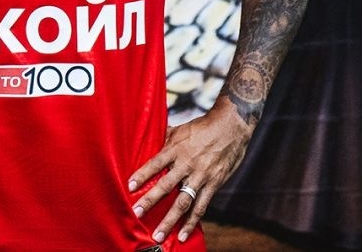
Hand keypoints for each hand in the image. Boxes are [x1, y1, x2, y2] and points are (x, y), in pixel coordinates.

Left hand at [128, 96, 252, 242]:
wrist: (231, 127)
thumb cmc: (202, 127)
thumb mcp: (180, 129)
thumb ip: (165, 138)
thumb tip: (149, 139)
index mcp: (176, 148)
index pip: (156, 163)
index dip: (142, 174)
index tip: (130, 186)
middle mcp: (187, 164)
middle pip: (166, 185)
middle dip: (151, 200)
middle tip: (137, 213)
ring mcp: (200, 176)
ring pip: (183, 202)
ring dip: (170, 220)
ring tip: (158, 235)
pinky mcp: (213, 185)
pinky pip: (201, 207)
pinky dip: (191, 222)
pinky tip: (182, 234)